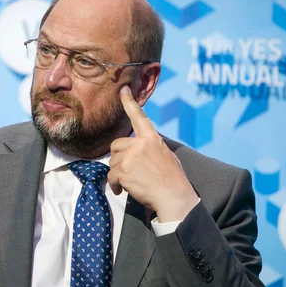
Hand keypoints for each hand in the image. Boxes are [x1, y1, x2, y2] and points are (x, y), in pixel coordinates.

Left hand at [108, 86, 198, 222]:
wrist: (174, 196)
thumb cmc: (173, 179)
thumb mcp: (166, 155)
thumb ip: (151, 148)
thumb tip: (140, 149)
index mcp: (152, 138)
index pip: (139, 117)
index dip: (129, 103)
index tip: (123, 90)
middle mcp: (140, 144)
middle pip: (116, 146)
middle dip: (119, 158)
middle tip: (129, 171)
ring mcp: (131, 157)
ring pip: (113, 162)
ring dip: (118, 174)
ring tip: (132, 183)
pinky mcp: (124, 171)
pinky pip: (111, 176)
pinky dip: (115, 185)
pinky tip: (123, 190)